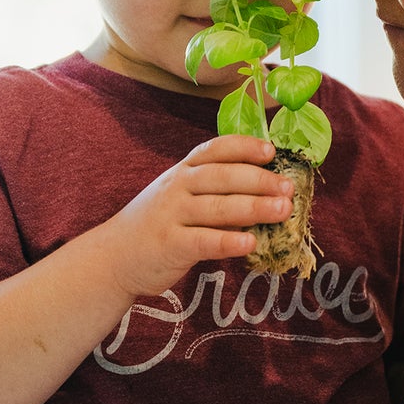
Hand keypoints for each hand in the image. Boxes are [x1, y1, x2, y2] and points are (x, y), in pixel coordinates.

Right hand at [95, 135, 294, 299]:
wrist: (114, 256)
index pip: (216, 149)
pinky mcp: (170, 244)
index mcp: (184, 170)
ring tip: (283, 211)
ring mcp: (172, 215)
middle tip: (289, 187)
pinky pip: (204, 240)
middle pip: (223, 176)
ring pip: (218, 207)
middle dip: (260, 180)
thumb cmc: (160, 223)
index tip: (271, 151)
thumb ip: (218, 192)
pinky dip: (229, 240)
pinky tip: (251, 243)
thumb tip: (269, 193)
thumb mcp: (183, 197)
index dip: (245, 147)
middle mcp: (178, 187)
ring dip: (254, 207)